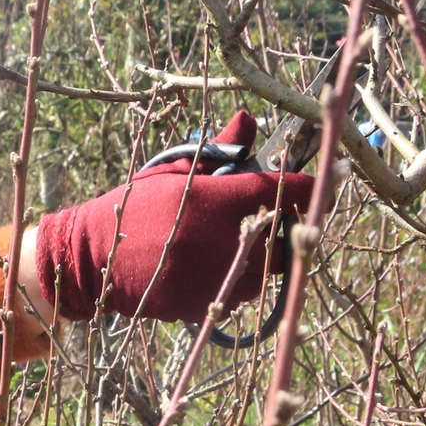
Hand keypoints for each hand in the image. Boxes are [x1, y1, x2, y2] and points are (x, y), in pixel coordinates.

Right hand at [33, 112, 315, 324]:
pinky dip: (240, 280)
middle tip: (282, 218)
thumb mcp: (174, 172)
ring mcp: (215, 277)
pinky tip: (222, 266)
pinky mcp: (206, 305)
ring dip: (265, 259)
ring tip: (245, 243)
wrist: (92, 258)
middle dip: (288, 228)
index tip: (333, 176)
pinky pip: (242, 295)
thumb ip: (218, 150)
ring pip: (266, 273)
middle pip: (284, 240)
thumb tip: (249, 120)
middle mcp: (221, 241)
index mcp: (215, 200)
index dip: (312, 185)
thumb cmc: (135, 208)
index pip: (282, 190)